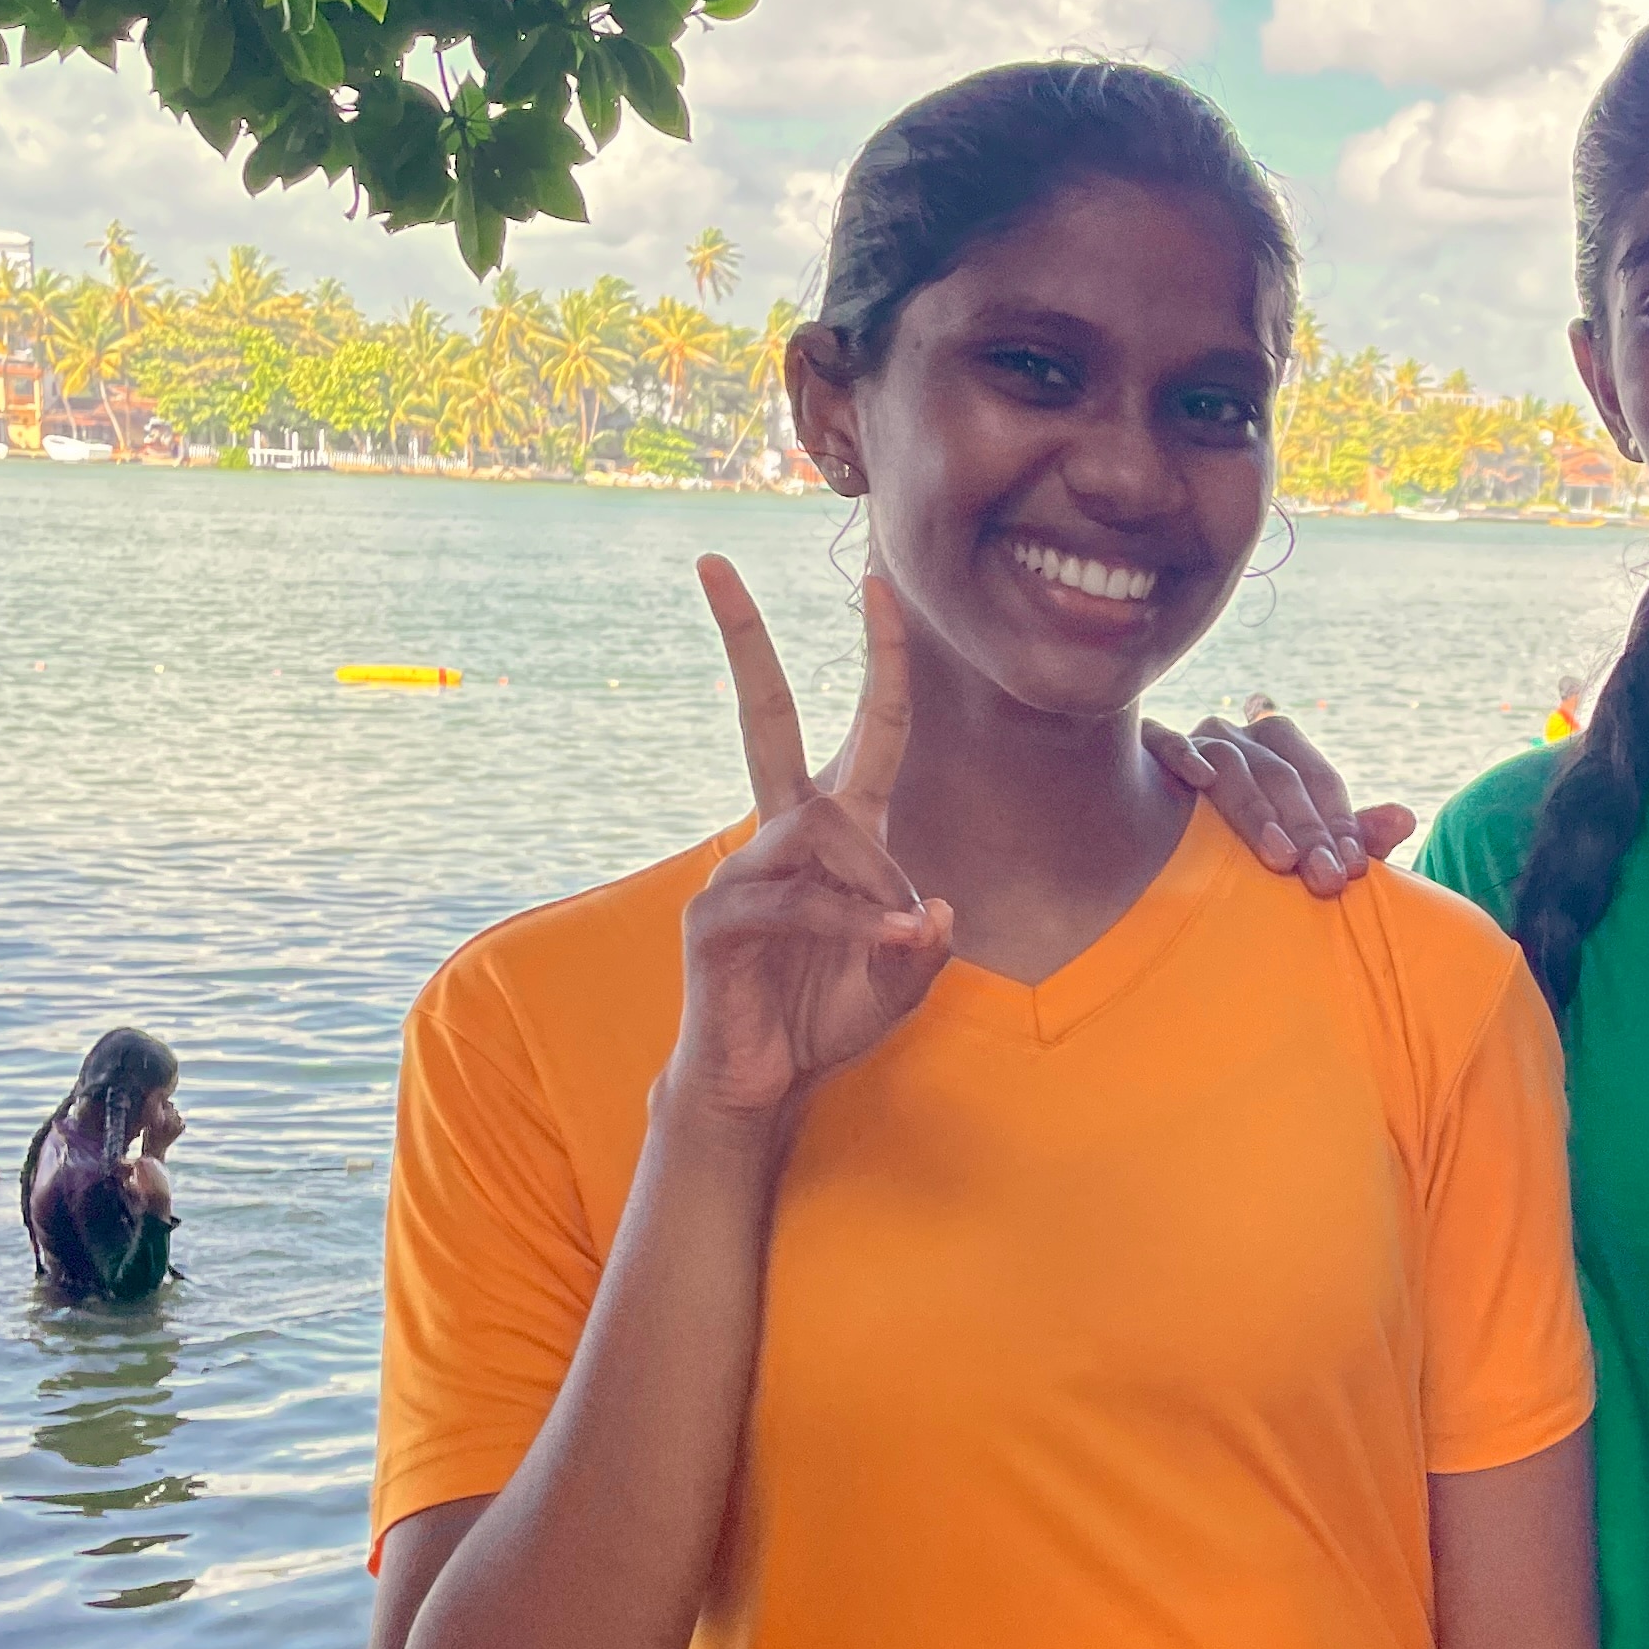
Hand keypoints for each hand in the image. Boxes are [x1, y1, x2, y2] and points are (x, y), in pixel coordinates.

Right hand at [668, 556, 953, 1133]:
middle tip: (712, 564)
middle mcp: (785, 834)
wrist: (763, 1084)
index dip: (881, 659)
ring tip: (902, 936)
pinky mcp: (717, 917)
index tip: (878, 587)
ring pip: (819, 827)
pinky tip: (889, 945)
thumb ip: (923, 947)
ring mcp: (744, 868)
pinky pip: (798, 897)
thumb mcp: (902, 983)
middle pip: (765, 717)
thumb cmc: (827, 1018)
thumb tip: (936, 910)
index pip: (870, 727)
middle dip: (743, 640)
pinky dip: (854, 921)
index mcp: (840, 832)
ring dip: (875, 880)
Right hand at [1144, 705, 1414, 894]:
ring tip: (1279, 857)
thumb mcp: (1305, 846)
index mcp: (1282, 748)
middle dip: (1308, 830)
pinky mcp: (1146, 751)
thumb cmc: (1247, 850)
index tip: (1353, 870)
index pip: (1319, 778)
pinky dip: (1182, 754)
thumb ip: (1355, 836)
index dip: (1340, 823)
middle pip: (1282, 774)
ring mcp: (1195, 740)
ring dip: (1256, 810)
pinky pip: (1162, 741)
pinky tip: (1199, 780)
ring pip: (1232, 764)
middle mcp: (1241, 737)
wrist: (1163, 852)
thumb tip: (1407, 816)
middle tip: (1325, 880)